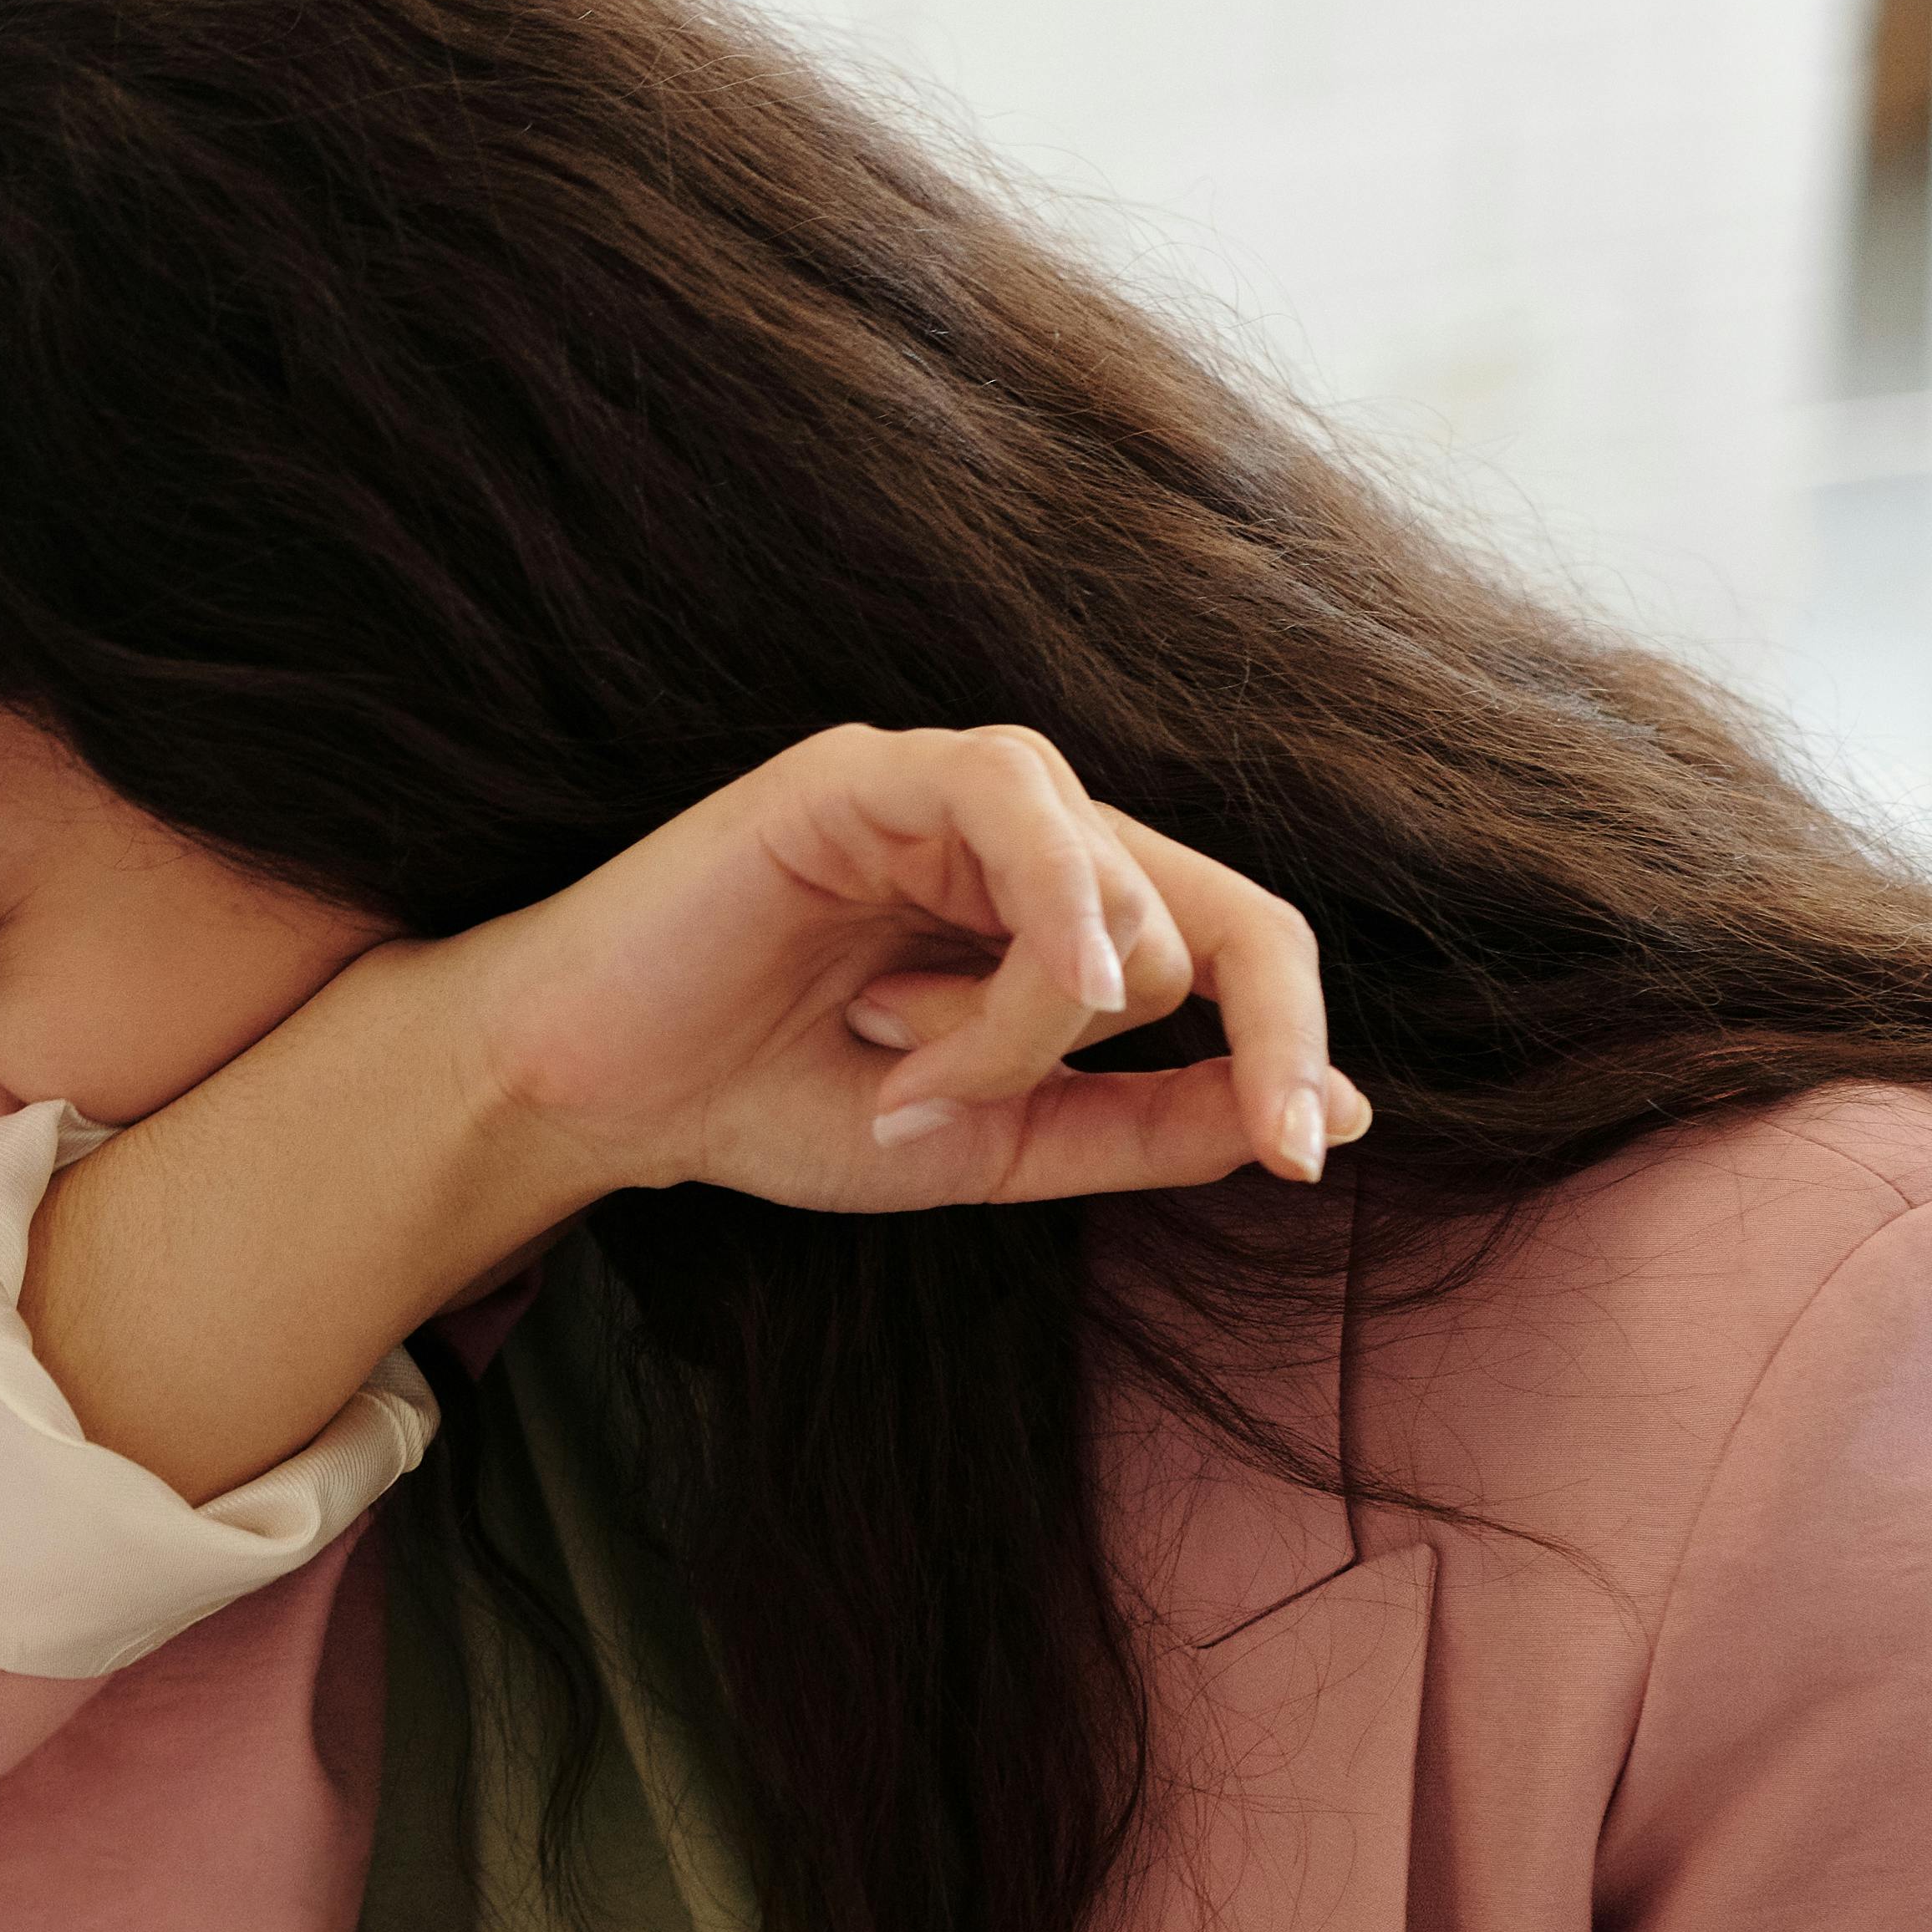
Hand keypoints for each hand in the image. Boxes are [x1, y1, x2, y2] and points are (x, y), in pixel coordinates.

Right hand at [436, 723, 1364, 1216]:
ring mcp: (945, 789)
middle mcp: (1022, 833)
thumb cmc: (767, 1105)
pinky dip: (1034, 921)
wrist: (594, 1098)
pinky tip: (945, 1001)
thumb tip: (1336, 1114)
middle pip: (1195, 921)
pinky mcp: (867, 771)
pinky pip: (1022, 807)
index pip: (1241, 942)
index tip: (1298, 1160)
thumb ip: (1148, 1126)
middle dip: (1134, 1050)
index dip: (1289, 1044)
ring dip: (1024, 1024)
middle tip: (980, 1110)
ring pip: (1110, 891)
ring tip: (893, 1059)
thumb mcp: (994, 1147)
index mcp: (1055, 909)